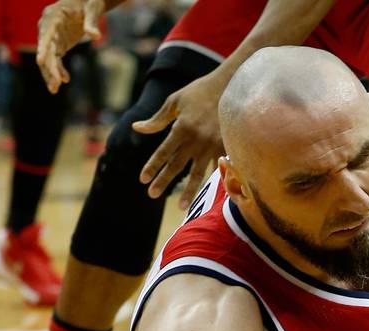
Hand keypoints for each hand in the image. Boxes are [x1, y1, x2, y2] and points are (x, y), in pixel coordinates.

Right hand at [37, 0, 104, 93]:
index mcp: (54, 16)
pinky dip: (58, 69)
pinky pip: (55, 59)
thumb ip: (92, 22)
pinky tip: (65, 80)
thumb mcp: (93, 8)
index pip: (46, 33)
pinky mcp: (57, 43)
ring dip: (50, 72)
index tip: (40, 60)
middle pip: (46, 49)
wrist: (83, 2)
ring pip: (47, 57)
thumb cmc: (88, 2)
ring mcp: (51, 36)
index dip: (43, 47)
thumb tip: (96, 36)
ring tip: (54, 89)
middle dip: (49, 67)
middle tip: (55, 84)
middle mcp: (48, 27)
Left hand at [132, 72, 229, 207]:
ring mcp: (213, 145)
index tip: (142, 179)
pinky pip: (219, 168)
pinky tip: (210, 195)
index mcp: (181, 129)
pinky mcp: (227, 146)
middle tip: (151, 195)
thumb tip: (137, 128)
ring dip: (188, 191)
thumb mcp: (175, 102)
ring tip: (180, 206)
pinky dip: (214, 182)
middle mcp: (196, 140)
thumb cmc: (200, 92)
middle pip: (176, 166)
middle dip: (163, 181)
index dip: (152, 166)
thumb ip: (157, 119)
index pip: (163, 152)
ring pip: (198, 173)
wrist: (230, 86)